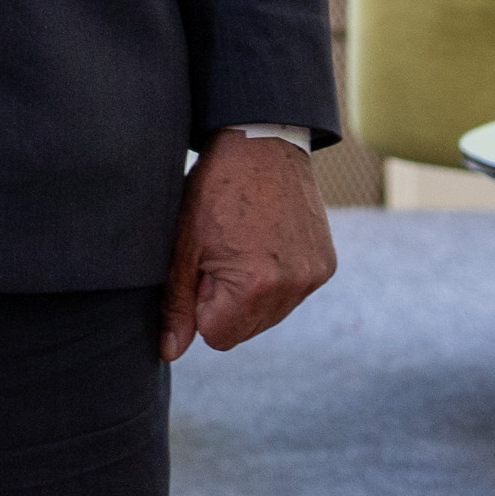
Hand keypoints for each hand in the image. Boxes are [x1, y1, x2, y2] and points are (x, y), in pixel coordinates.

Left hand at [161, 132, 335, 360]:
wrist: (262, 143)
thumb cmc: (215, 189)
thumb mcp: (184, 245)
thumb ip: (175, 304)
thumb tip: (169, 352)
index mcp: (255, 285)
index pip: (216, 337)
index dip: (201, 305)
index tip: (203, 266)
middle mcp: (293, 286)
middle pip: (244, 331)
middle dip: (226, 303)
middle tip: (221, 252)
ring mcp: (314, 275)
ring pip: (268, 316)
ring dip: (251, 294)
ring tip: (242, 245)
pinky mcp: (325, 264)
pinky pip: (291, 294)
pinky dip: (275, 279)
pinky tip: (264, 243)